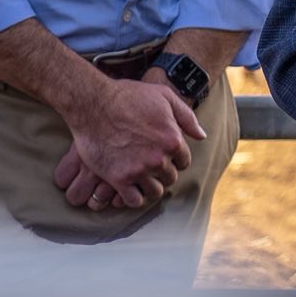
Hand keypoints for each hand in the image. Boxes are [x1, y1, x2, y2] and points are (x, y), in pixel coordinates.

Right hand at [56, 75, 204, 209]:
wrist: (94, 104)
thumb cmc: (129, 96)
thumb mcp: (164, 96)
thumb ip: (186, 116)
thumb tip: (201, 135)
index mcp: (173, 140)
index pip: (183, 162)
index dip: (174, 159)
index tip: (164, 156)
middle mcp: (159, 158)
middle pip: (170, 178)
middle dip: (162, 173)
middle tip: (150, 166)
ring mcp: (139, 170)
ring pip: (154, 192)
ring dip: (150, 187)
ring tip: (142, 179)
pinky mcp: (119, 179)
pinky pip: (134, 200)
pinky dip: (133, 197)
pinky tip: (129, 189)